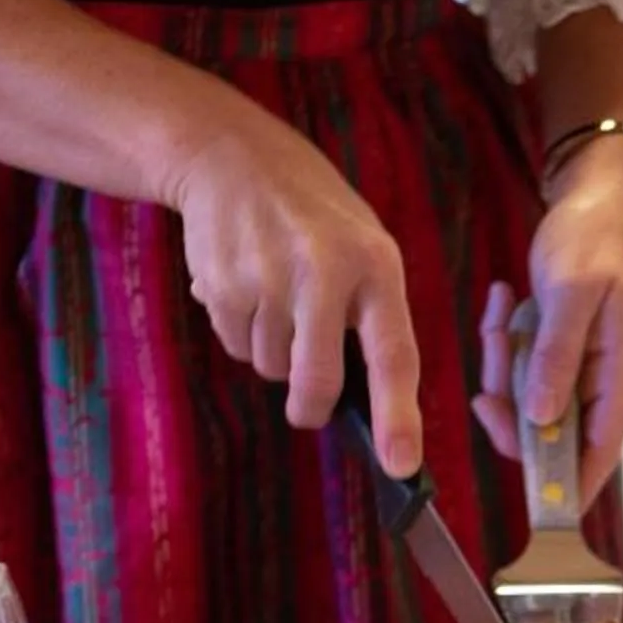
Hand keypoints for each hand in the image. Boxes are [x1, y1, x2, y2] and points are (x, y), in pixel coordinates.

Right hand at [168, 109, 422, 477]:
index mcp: (375, 263)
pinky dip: (242, 332)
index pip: (394, 354)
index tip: (401, 465)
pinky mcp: (221, 285)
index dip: (399, 416)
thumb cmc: (312, 212)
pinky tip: (247, 287)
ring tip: (277, 296)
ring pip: (271, 368)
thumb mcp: (363, 244)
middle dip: (311, 406)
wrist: (231, 156)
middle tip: (309, 407)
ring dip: (274, 353)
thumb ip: (371, 314)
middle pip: (318, 382)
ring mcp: (268, 278)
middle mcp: (324, 271)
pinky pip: (237, 346)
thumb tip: (373, 406)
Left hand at [474, 140, 622, 508]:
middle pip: (552, 430)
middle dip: (513, 405)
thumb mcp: (573, 293)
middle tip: (494, 369)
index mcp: (621, 372)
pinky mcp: (560, 347)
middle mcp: (604, 379)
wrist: (598, 197)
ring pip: (530, 397)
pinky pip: (524, 366)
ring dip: (504, 364)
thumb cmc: (597, 239)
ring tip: (503, 316)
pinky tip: (506, 305)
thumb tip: (543, 418)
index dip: (570, 487)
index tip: (536, 510)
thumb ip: (558, 357)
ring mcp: (582, 365)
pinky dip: (507, 342)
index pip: (601, 452)